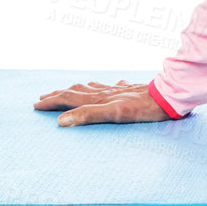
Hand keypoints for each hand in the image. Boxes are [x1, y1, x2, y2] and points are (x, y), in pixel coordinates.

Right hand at [33, 79, 171, 126]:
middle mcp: (107, 92)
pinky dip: (105, 87)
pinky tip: (113, 85)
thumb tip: (62, 120)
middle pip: (78, 91)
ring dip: (78, 89)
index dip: (52, 102)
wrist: (170, 96)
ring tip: (69, 89)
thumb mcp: (114, 114)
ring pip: (93, 87)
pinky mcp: (133, 90)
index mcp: (100, 98)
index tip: (36, 105)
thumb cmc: (143, 108)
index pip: (70, 99)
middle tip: (44, 96)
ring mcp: (120, 89)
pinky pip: (114, 86)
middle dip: (59, 94)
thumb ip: (88, 115)